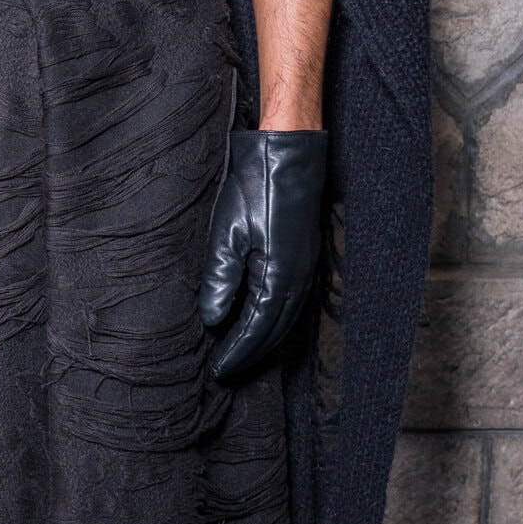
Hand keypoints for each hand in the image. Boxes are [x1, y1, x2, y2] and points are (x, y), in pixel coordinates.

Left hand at [200, 130, 326, 382]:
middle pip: (276, 329)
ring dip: (265, 339)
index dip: (238, 350)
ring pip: (288, 318)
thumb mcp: (228, 232)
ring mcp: (308, 268)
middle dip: (251, 352)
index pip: (257, 327)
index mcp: (280, 275)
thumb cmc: (257, 188)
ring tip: (241, 354)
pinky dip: (277, 320)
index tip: (219, 370)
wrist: (289, 153)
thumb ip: (221, 279)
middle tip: (227, 370)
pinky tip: (262, 323)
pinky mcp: (307, 257)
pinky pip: (294, 302)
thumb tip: (214, 319)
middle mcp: (300, 278)